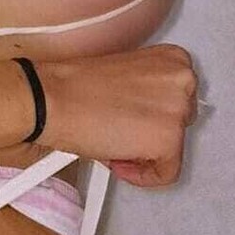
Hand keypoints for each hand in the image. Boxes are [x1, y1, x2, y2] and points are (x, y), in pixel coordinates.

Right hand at [35, 44, 199, 187]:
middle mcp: (183, 79)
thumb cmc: (74, 87)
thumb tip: (149, 116)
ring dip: (144, 153)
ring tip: (113, 144)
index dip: (152, 115)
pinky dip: (143, 176)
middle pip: (180, 123)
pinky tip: (117, 162)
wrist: (51, 99)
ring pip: (174, 149)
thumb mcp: (124, 76)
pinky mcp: (169, 140)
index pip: (180, 98)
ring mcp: (178, 110)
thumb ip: (147, 92)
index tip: (134, 119)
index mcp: (173, 58)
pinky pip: (167, 173)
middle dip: (150, 133)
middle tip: (119, 133)